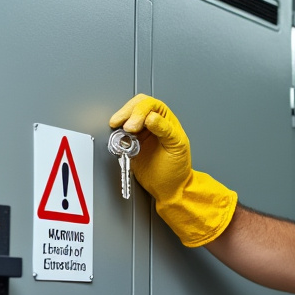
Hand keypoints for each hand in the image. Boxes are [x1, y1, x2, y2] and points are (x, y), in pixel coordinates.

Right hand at [108, 94, 236, 246]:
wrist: (168, 189)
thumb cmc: (177, 169)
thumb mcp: (177, 147)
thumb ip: (165, 130)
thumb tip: (150, 117)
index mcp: (167, 121)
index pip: (152, 105)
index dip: (140, 111)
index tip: (134, 126)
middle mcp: (154, 123)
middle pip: (137, 105)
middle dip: (128, 112)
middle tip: (125, 127)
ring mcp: (141, 132)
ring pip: (127, 115)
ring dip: (121, 119)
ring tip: (118, 128)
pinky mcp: (130, 142)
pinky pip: (120, 130)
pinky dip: (117, 131)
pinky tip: (118, 135)